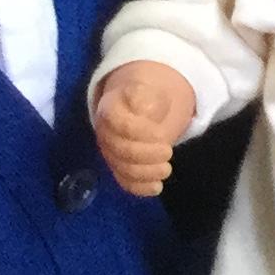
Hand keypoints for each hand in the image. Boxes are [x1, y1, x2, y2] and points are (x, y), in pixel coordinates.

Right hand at [92, 61, 195, 196]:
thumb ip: (144, 94)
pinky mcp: (119, 167)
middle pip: (121, 150)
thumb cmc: (145, 97)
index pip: (120, 125)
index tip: (162, 134)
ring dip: (146, 172)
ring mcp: (111, 153)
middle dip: (147, 155)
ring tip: (166, 168)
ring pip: (123, 169)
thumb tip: (144, 109)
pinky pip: (125, 182)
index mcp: (110, 110)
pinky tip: (157, 187)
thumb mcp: (147, 87)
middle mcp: (106, 134)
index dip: (141, 132)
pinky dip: (140, 187)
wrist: (139, 104)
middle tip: (168, 152)